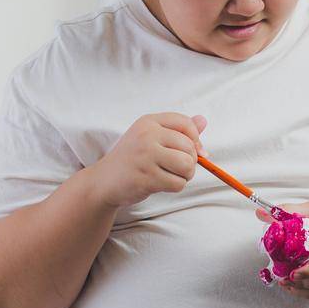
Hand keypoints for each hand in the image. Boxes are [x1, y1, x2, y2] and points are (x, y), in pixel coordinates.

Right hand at [87, 113, 205, 209]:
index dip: (195, 139)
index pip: (185, 123)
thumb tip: (204, 121)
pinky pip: (178, 183)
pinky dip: (175, 186)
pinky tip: (161, 184)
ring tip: (171, 175)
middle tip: (177, 167)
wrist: (104, 181)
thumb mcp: (151, 137)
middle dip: (190, 162)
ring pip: (187, 166)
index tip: (193, 150)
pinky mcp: (146, 178)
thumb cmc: (133, 158)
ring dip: (185, 175)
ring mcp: (145, 156)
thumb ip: (179, 130)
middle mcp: (146, 135)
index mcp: (149, 122)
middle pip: (189, 148)